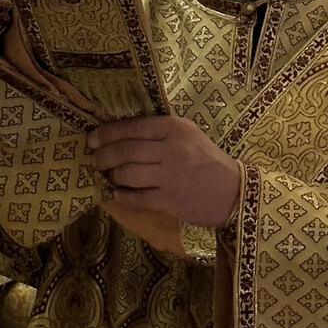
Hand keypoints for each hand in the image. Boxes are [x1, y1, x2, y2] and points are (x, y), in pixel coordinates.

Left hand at [87, 115, 240, 228]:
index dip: (108, 133)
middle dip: (103, 155)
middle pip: (126, 150)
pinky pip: (137, 198)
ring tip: (108, 175)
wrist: (234, 191)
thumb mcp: (189, 135)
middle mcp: (172, 149)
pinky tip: (117, 193)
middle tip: (94, 159)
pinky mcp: (170, 200)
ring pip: (127, 173)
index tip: (93, 138)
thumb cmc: (208, 160)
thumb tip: (121, 134)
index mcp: (176, 128)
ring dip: (112, 175)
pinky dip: (122, 195)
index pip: (133, 126)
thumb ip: (160, 132)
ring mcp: (171, 176)